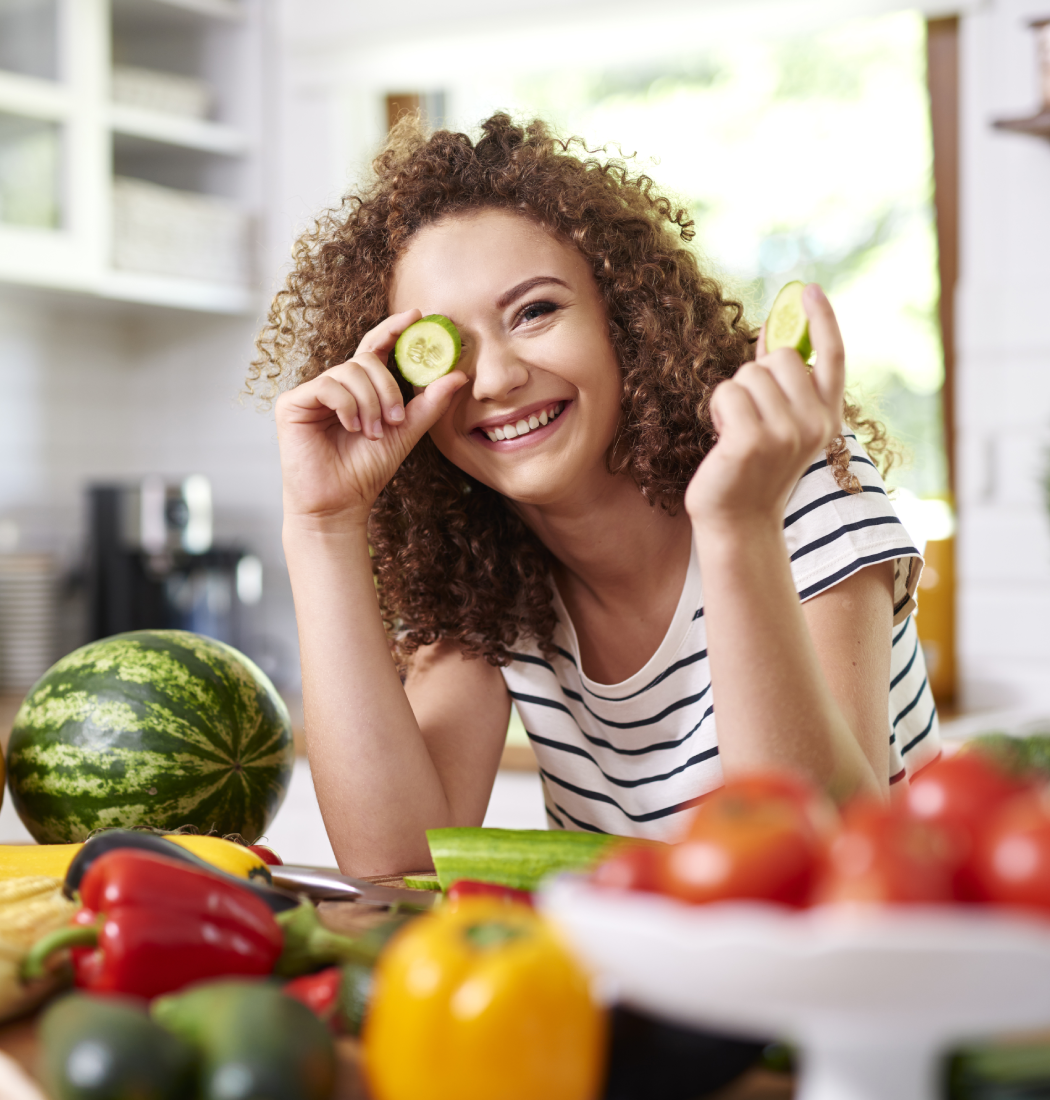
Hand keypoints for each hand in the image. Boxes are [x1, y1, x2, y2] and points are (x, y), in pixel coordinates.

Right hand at [276, 309, 466, 528]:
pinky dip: (347, 406)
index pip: (375, 347)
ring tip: (372, 433)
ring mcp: (312, 392)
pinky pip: (327, 386)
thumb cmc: (367, 470)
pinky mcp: (292, 403)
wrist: (340, 503)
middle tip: (394, 420)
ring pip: (349, 372)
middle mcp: (335, 385)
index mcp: (360, 389)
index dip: (393, 328)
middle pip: (366, 360)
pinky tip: (351, 428)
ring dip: (369, 404)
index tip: (416, 316)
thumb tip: (458, 375)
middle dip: (387, 388)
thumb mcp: (406, 433)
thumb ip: (429, 403)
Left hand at [684, 283, 845, 533]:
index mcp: (827, 419)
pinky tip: (723, 440)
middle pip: (779, 357)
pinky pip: (727, 393)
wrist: (739, 523)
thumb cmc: (752, 471)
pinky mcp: (752, 441)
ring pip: (748, 375)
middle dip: (755, 377)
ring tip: (736, 433)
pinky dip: (718, 410)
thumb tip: (771, 335)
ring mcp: (785, 434)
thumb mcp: (779, 426)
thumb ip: (782, 386)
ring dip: (733, 398)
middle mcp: (814, 424)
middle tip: (749, 416)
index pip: (832, 358)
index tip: (807, 290)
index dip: (823, 319)